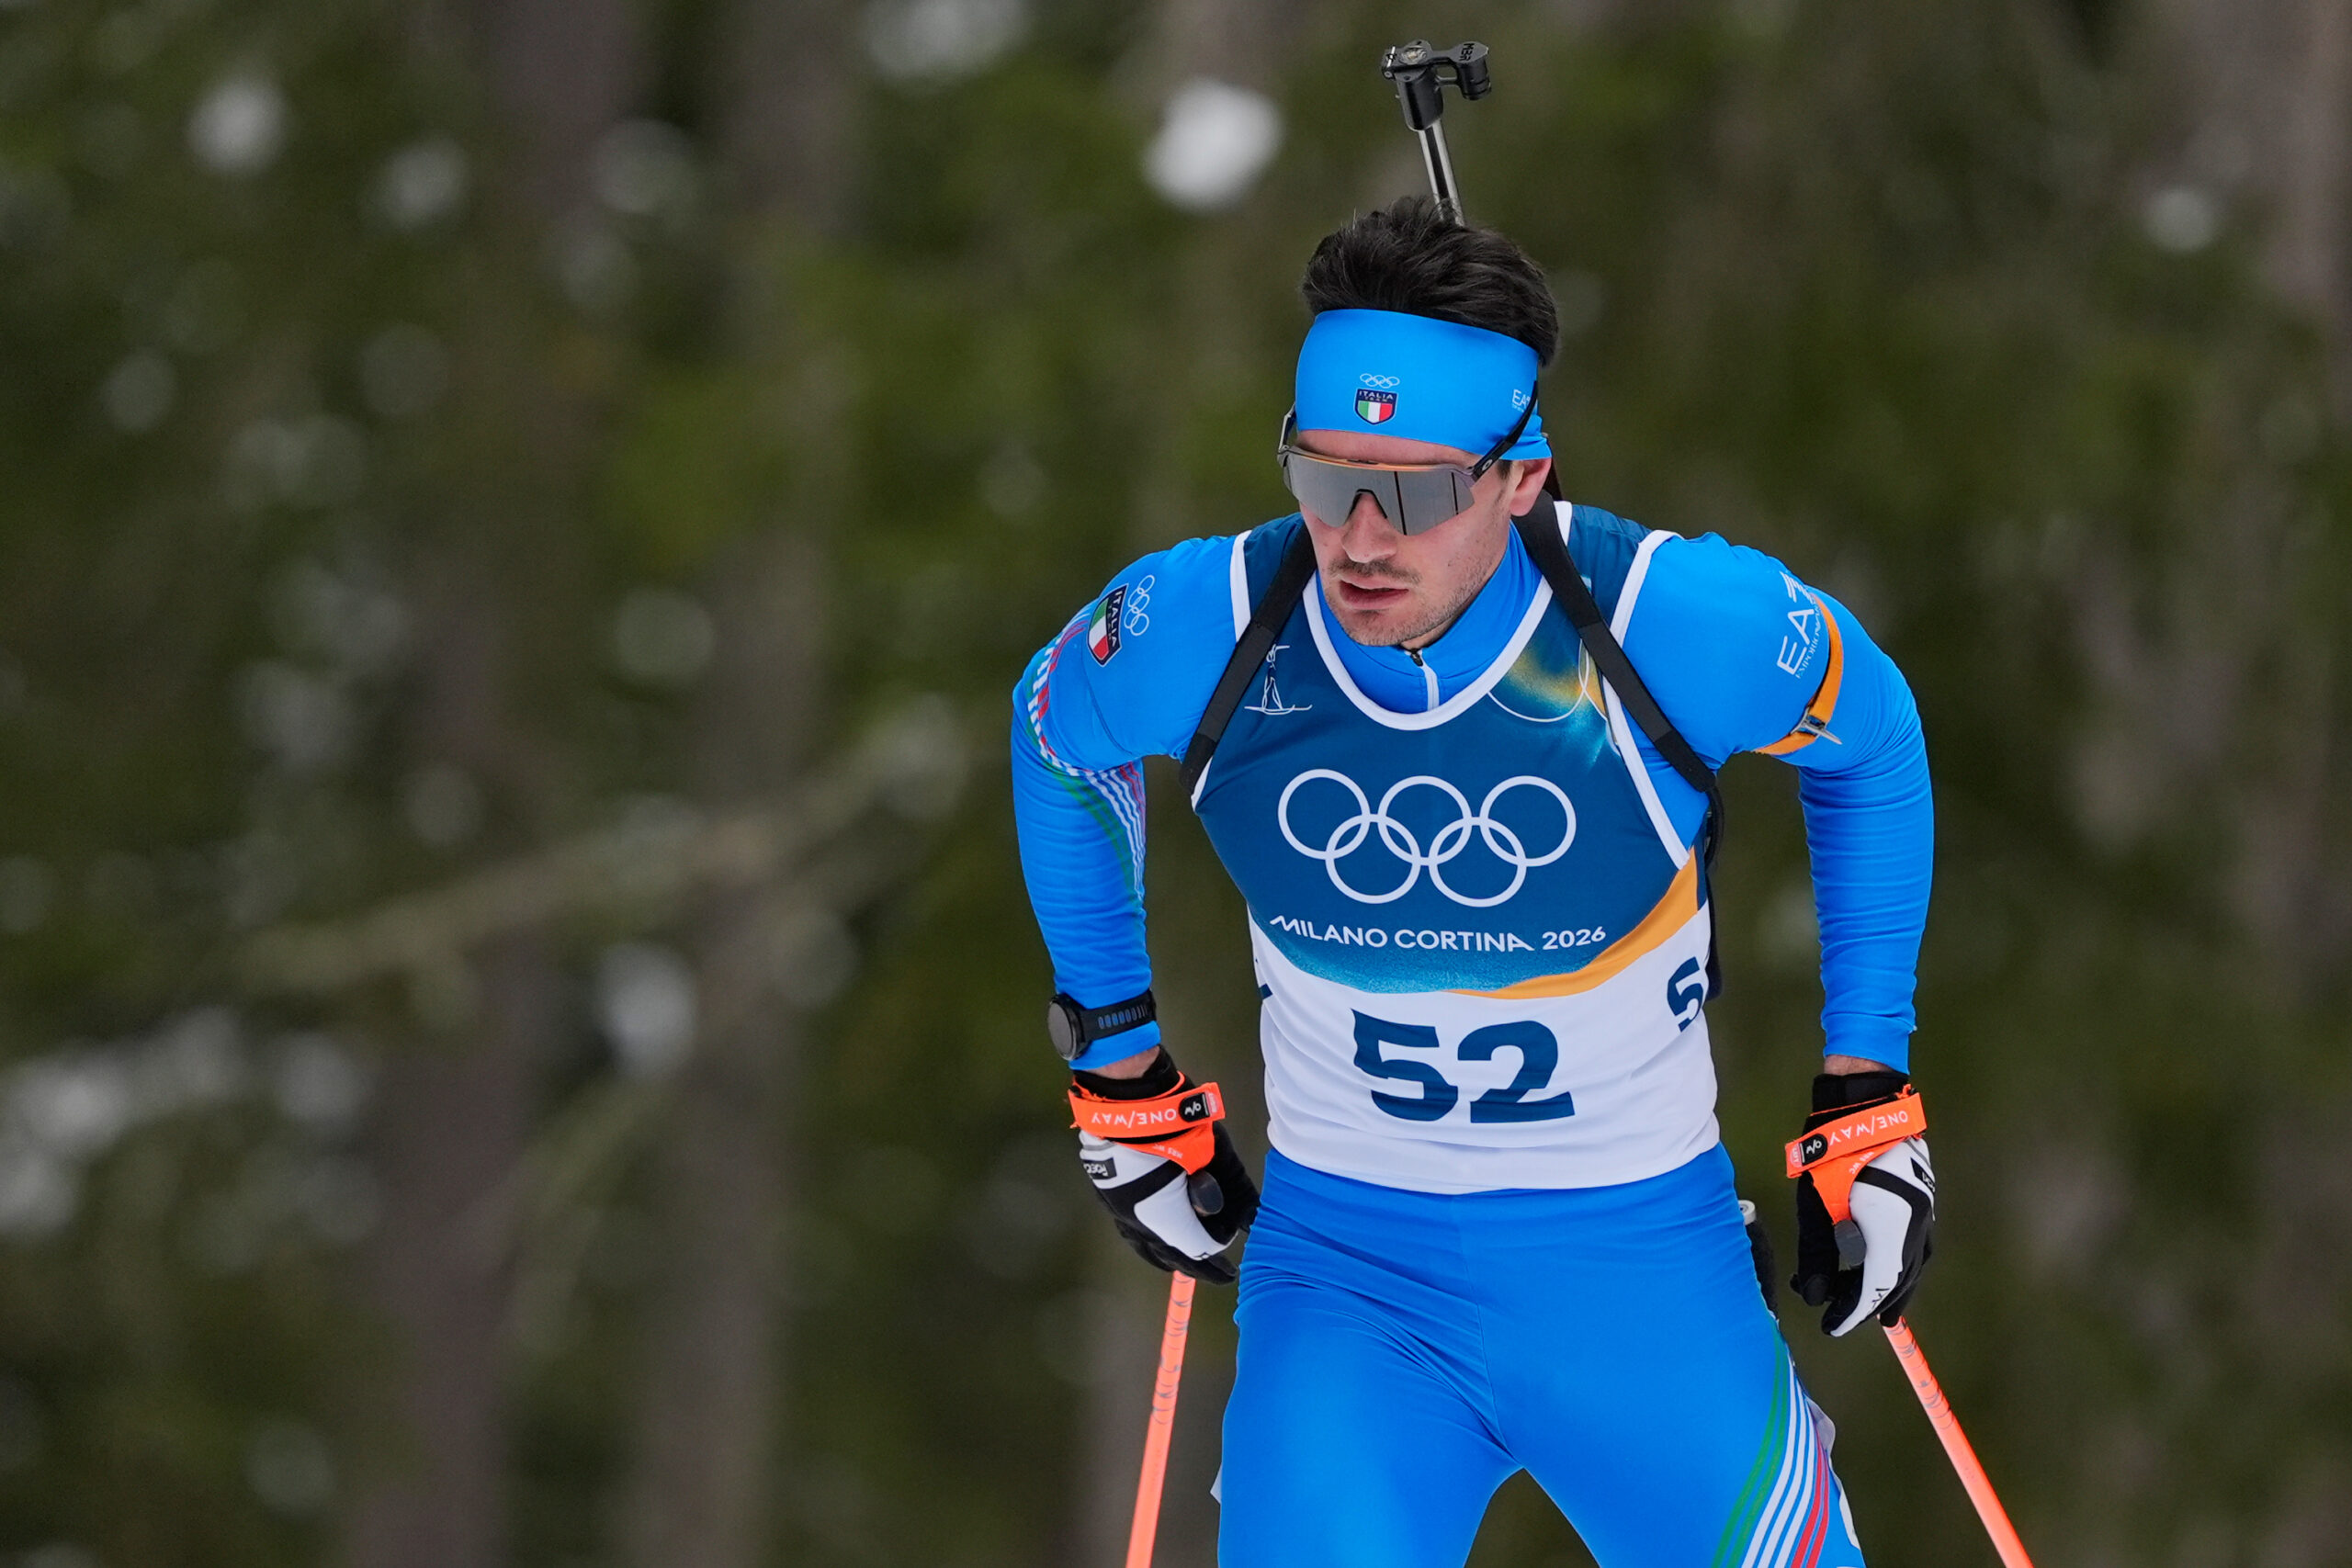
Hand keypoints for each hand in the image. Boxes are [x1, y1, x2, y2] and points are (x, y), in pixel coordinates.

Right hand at [1070, 1050, 1258, 1283]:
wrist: (1127, 1099)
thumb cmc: (1178, 1125)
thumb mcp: (1214, 1155)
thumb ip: (1234, 1190)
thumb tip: (1253, 1219)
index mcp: (1166, 1215)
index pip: (1198, 1247)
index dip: (1218, 1252)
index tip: (1231, 1253)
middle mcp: (1139, 1222)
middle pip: (1171, 1254)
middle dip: (1196, 1264)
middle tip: (1215, 1271)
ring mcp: (1119, 1209)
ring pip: (1146, 1247)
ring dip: (1169, 1254)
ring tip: (1184, 1261)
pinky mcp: (1108, 1196)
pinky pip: (1130, 1230)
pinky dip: (1148, 1239)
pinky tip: (1155, 1236)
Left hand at [1790, 1071, 1934, 1335]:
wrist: (1867, 1101)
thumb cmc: (1834, 1151)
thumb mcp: (1817, 1204)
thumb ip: (1817, 1253)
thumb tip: (1814, 1296)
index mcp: (1892, 1230)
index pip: (1876, 1286)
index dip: (1853, 1311)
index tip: (1830, 1327)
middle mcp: (1916, 1224)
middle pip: (1901, 1278)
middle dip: (1878, 1303)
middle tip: (1863, 1323)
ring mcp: (1924, 1209)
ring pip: (1913, 1262)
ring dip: (1895, 1285)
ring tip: (1881, 1306)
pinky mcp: (1921, 1197)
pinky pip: (1917, 1243)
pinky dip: (1902, 1262)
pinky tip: (1888, 1263)